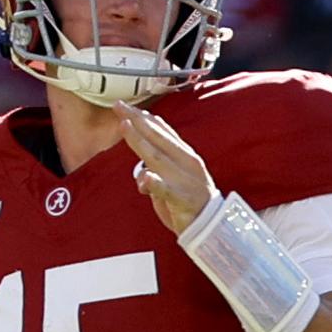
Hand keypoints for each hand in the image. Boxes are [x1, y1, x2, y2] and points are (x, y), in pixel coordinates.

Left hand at [115, 103, 214, 233]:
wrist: (212, 225)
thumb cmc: (190, 200)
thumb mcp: (174, 178)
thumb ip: (158, 169)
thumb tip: (142, 169)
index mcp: (185, 155)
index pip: (162, 132)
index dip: (144, 118)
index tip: (127, 106)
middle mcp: (185, 162)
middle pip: (157, 138)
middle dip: (137, 121)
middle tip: (120, 107)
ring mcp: (183, 180)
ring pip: (157, 158)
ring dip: (140, 141)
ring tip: (125, 126)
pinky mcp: (181, 199)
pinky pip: (167, 191)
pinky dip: (156, 184)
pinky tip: (147, 178)